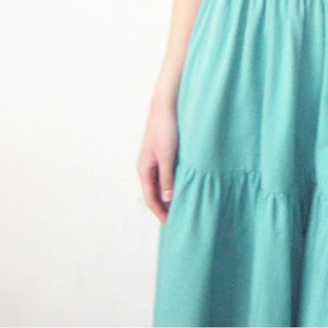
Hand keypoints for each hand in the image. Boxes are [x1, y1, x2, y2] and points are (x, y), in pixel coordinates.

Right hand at [137, 97, 178, 223]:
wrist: (166, 104)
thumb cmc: (166, 129)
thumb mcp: (168, 156)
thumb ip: (168, 178)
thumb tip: (168, 200)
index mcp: (144, 169)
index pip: (150, 198)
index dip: (160, 212)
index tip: (171, 223)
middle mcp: (147, 166)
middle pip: (154, 192)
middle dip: (164, 206)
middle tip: (178, 218)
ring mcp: (154, 158)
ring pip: (160, 183)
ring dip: (169, 194)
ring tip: (182, 204)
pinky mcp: (162, 150)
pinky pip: (165, 172)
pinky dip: (172, 182)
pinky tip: (183, 183)